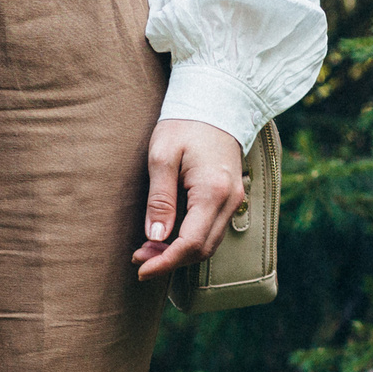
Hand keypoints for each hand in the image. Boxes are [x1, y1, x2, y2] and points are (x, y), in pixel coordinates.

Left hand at [134, 118, 248, 281]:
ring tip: (146, 250)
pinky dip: (189, 241)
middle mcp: (230, 199)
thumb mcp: (161, 157)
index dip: (165, 262)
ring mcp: (234, 199)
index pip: (190, 243)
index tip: (140, 269)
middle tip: (138, 258)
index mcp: (213, 191)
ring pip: (208, 244)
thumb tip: (155, 237)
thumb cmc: (183, 125)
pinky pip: (211, 230)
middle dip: (169, 261)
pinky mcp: (229, 197)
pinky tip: (165, 237)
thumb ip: (159, 199)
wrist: (215, 102)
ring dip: (178, 253)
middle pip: (201, 250)